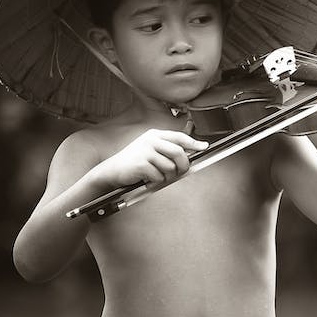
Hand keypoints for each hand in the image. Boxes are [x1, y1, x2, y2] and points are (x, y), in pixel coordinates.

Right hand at [91, 129, 208, 187]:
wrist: (112, 171)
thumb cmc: (134, 163)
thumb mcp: (150, 150)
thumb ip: (167, 151)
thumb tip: (188, 158)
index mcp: (154, 135)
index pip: (179, 137)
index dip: (193, 143)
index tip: (204, 146)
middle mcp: (151, 140)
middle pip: (179, 153)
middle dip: (183, 166)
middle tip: (180, 172)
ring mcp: (145, 150)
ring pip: (170, 167)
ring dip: (166, 176)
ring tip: (156, 176)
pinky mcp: (141, 163)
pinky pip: (159, 176)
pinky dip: (156, 181)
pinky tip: (147, 179)